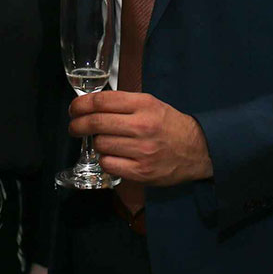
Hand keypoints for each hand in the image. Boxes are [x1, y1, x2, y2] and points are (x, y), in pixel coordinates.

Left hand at [68, 91, 212, 185]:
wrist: (198, 150)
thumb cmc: (170, 125)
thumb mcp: (152, 104)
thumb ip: (124, 103)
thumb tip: (91, 104)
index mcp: (143, 105)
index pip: (102, 101)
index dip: (81, 105)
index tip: (74, 109)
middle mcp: (142, 126)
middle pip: (96, 123)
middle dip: (77, 125)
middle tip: (73, 127)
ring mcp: (141, 151)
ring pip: (100, 144)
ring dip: (96, 143)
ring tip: (104, 142)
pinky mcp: (141, 172)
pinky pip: (109, 164)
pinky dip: (105, 160)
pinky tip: (112, 156)